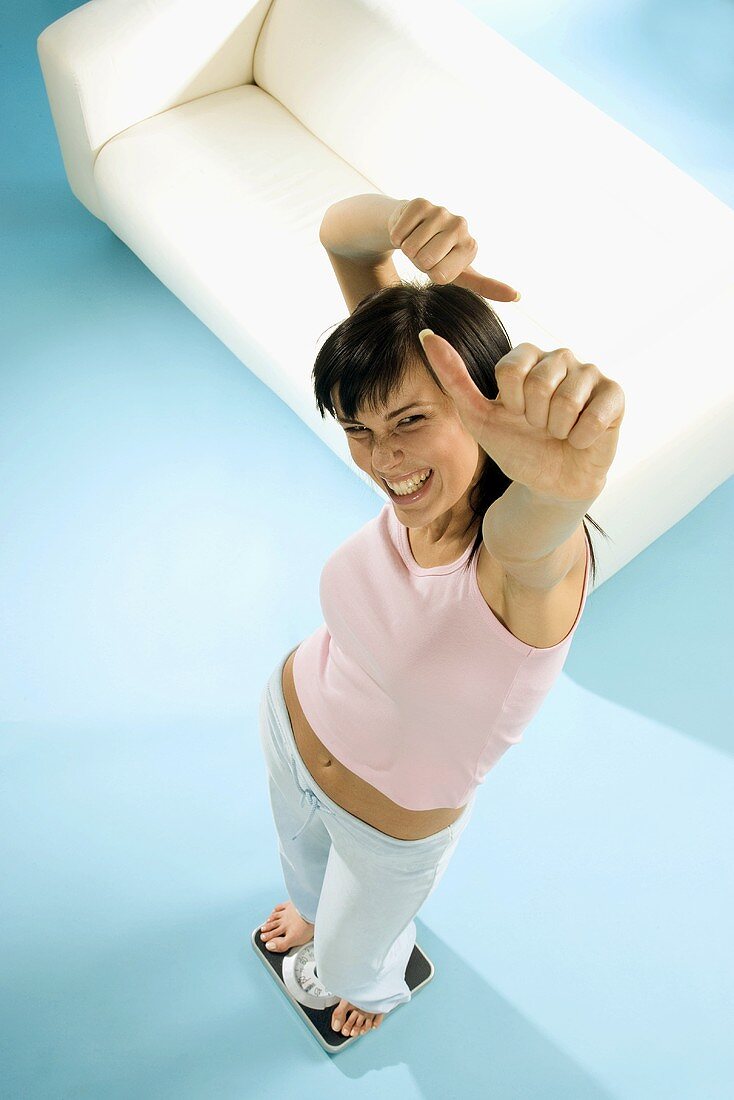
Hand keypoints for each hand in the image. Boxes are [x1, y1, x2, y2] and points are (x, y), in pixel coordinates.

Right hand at [387, 197, 519, 302]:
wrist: (412, 227)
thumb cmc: (436, 255)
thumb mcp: (459, 274)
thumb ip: (485, 286)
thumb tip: (518, 296)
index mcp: (470, 247)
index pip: (440, 276)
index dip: (432, 275)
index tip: (438, 265)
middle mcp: (460, 226)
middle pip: (425, 262)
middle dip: (418, 262)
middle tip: (424, 252)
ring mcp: (441, 212)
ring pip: (411, 248)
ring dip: (407, 249)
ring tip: (416, 240)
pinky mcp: (420, 203)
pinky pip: (400, 233)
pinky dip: (398, 236)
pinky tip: (407, 229)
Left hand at [419, 335, 624, 500]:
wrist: (549, 484)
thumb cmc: (516, 447)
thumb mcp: (477, 416)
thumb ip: (453, 376)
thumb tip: (425, 333)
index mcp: (527, 357)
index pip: (511, 369)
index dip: (510, 404)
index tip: (515, 416)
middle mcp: (560, 358)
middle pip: (541, 383)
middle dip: (535, 418)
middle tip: (540, 427)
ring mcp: (590, 373)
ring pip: (568, 399)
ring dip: (558, 429)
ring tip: (559, 433)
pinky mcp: (615, 394)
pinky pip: (598, 412)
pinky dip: (583, 436)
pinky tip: (581, 439)